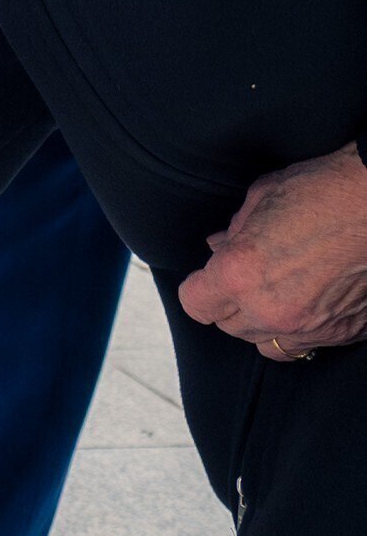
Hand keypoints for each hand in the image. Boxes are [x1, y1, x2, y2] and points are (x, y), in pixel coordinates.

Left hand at [178, 144, 366, 357]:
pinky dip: (298, 330)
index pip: (195, 303)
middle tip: (245, 276)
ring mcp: (308, 328)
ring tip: (274, 292)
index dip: (198, 287)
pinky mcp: (341, 333)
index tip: (206, 277)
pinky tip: (305, 302)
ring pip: (265, 344)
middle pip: (227, 326)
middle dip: (228, 302)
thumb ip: (235, 229)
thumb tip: (220, 245)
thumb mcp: (263, 196)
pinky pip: (305, 346)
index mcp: (241, 273)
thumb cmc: (327, 189)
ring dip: (261, 322)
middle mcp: (270, 309)